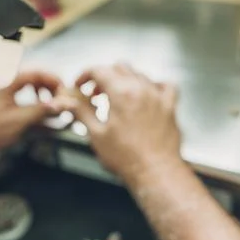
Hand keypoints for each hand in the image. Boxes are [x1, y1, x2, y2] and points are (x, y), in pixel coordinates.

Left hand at [0, 71, 71, 149]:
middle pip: (37, 83)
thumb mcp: (18, 119)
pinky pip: (30, 112)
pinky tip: (50, 126)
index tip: (64, 91)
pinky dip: (42, 116)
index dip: (52, 80)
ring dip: (48, 104)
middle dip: (53, 91)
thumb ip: (41, 111)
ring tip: (59, 113)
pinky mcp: (9, 117)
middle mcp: (10, 92)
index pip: (36, 74)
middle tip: (63, 102)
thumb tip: (65, 103)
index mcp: (10, 86)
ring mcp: (9, 104)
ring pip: (34, 97)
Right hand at [74, 65, 182, 184]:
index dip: (85, 75)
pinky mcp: (170, 106)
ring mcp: (158, 96)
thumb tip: (70, 102)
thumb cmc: (127, 157)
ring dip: (124, 81)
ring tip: (115, 98)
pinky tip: (146, 94)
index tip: (80, 85)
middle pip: (119, 68)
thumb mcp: (96, 134)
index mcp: (121, 93)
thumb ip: (82, 112)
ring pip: (139, 74)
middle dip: (103, 77)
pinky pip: (165, 85)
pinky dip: (153, 85)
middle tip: (94, 94)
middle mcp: (141, 89)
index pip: (99, 70)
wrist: (154, 172)